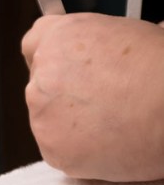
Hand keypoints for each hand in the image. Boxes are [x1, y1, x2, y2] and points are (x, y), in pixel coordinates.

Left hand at [22, 13, 163, 180]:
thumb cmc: (163, 71)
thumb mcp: (127, 34)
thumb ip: (91, 44)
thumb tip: (91, 53)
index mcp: (60, 38)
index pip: (33, 45)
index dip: (51, 59)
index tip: (63, 70)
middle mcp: (43, 73)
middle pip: (41, 85)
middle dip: (65, 95)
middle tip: (103, 102)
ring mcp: (42, 113)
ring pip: (48, 119)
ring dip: (71, 123)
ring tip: (114, 121)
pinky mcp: (53, 148)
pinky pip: (59, 149)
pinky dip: (79, 149)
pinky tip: (109, 141)